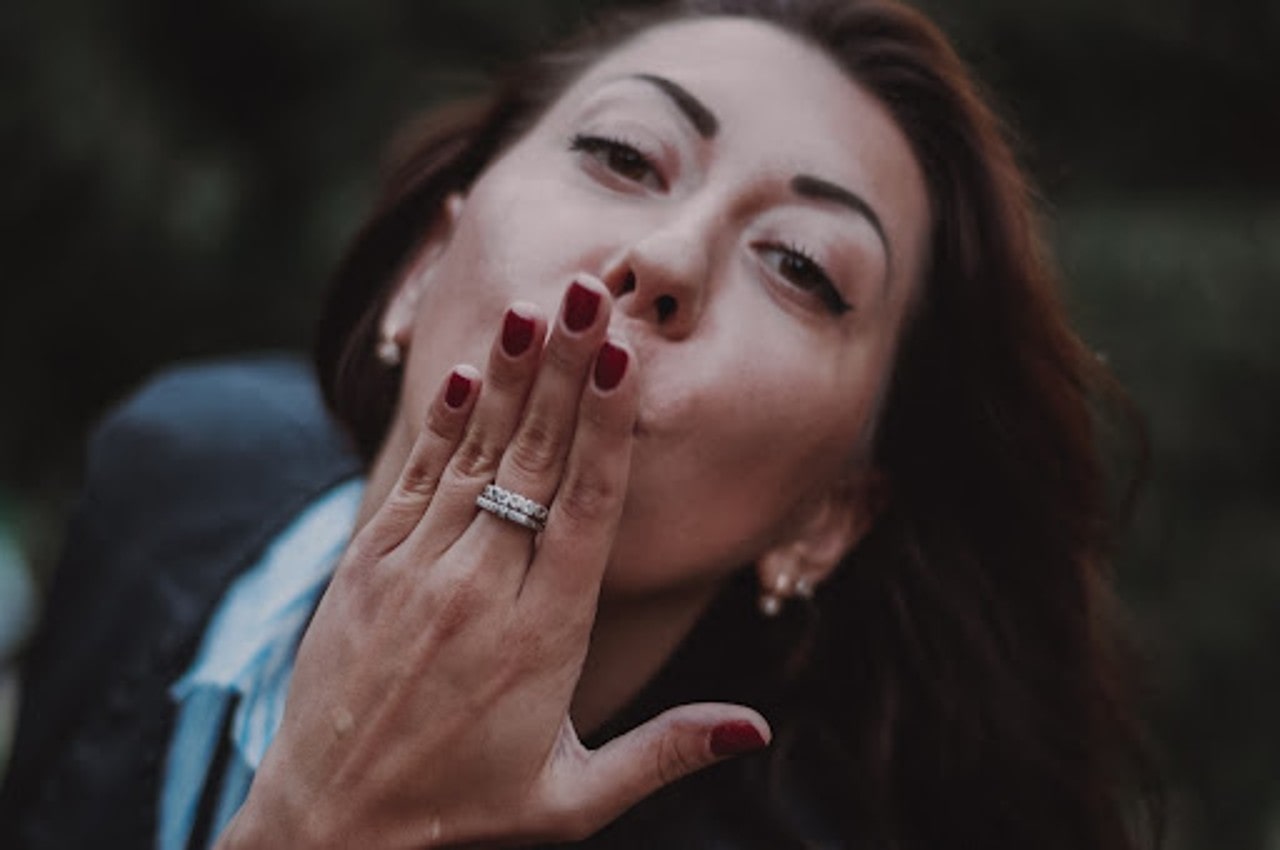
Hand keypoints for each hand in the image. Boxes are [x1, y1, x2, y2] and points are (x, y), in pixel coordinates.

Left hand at [215, 277, 769, 848]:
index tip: (623, 357)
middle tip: (591, 292)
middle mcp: (482, 589)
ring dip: (513, 376)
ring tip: (541, 306)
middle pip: (536, 460)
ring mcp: (417, 571)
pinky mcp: (366, 568)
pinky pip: (415, 478)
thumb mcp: (574, 798)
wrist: (328, 827)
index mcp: (546, 635)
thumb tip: (759, 727)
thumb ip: (666, 751)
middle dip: (568, 370)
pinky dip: (445, 421)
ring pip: (477, 454)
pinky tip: (472, 369)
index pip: (588, 507)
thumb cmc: (460, 813)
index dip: (608, 426)